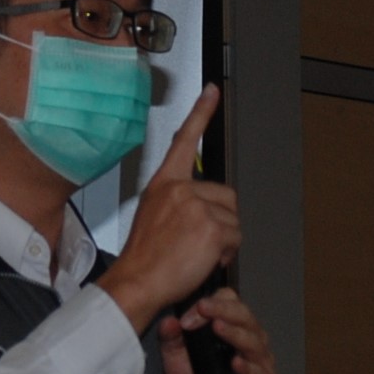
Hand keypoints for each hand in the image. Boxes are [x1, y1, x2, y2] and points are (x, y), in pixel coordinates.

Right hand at [97, 85, 238, 331]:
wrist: (137, 281)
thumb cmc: (143, 258)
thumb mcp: (152, 216)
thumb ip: (176, 202)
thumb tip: (199, 205)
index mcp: (164, 184)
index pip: (184, 141)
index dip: (201, 113)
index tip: (212, 92)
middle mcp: (180, 190)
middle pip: (225, 195)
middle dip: (221, 220)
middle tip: (198, 241)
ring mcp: (197, 206)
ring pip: (233, 220)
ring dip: (224, 240)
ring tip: (197, 253)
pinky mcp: (211, 227)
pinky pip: (235, 237)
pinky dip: (227, 252)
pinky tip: (205, 259)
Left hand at [158, 288, 278, 373]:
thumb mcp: (174, 355)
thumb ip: (170, 337)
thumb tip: (168, 321)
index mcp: (232, 324)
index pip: (230, 301)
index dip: (213, 302)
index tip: (193, 309)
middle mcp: (250, 337)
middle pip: (244, 315)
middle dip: (223, 310)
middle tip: (204, 309)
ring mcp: (261, 359)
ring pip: (254, 340)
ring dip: (235, 333)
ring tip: (219, 328)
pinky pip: (260, 373)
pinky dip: (248, 368)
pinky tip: (236, 363)